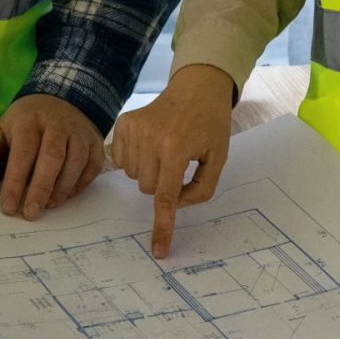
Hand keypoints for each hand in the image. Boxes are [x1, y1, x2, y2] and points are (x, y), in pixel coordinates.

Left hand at [0, 93, 102, 220]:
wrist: (58, 101)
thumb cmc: (23, 126)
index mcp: (28, 120)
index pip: (23, 151)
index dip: (16, 181)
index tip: (8, 206)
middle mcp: (57, 123)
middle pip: (52, 157)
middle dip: (40, 188)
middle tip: (30, 213)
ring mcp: (79, 131)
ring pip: (75, 161)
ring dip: (61, 188)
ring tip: (48, 206)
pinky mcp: (94, 142)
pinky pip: (91, 166)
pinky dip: (79, 184)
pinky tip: (65, 195)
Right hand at [110, 63, 235, 259]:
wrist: (196, 87)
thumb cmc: (211, 123)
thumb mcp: (218, 158)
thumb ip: (200, 189)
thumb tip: (175, 205)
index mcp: (176, 148)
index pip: (165, 197)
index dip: (162, 227)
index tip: (158, 250)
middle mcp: (150, 138)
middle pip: (148, 189)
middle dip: (162, 184)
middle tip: (178, 161)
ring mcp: (133, 129)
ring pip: (134, 176)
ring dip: (150, 171)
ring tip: (166, 147)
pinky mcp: (123, 123)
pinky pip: (121, 160)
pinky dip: (136, 159)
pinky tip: (151, 143)